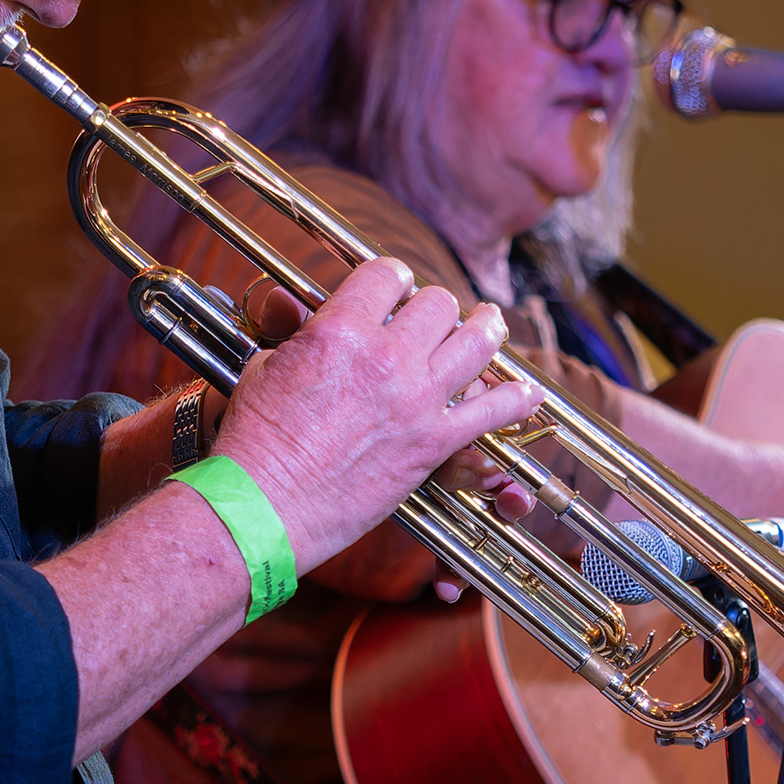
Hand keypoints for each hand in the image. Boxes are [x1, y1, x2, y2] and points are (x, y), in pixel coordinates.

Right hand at [214, 258, 543, 575]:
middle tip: (433, 317)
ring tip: (491, 323)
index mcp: (340, 329)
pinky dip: (515, 400)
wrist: (264, 508)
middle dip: (434, 306)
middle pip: (438, 304)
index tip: (395, 289)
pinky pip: (492, 412)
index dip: (393, 279)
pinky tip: (528, 392)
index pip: (388, 274)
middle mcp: (386, 357)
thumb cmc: (255, 441)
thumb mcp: (266, 367)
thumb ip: (297, 334)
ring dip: (486, 329)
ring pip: (476, 343)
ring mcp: (416, 400)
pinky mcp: (433, 445)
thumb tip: (301, 310)